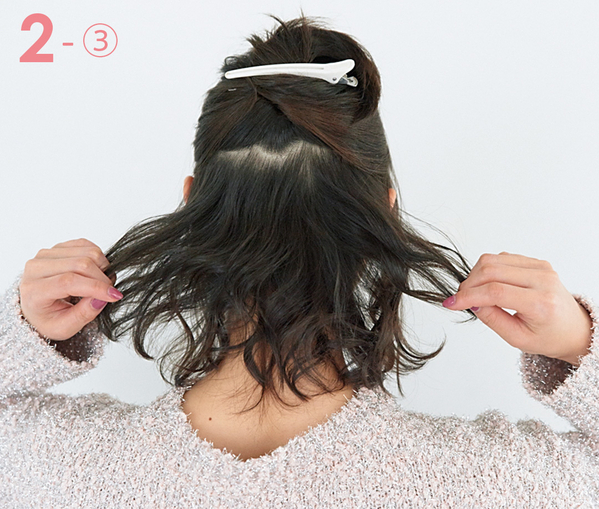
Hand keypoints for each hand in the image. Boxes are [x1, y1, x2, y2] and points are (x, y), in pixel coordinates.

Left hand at [19, 238, 122, 340]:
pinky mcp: (57, 247)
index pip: (68, 281)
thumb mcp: (64, 327)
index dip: (95, 287)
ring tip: (100, 282)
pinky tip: (95, 271)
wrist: (36, 307)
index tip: (114, 295)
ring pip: (87, 252)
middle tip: (109, 292)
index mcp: (34, 290)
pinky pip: (86, 244)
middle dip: (102, 278)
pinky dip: (98, 257)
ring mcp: (46, 254)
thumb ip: (84, 314)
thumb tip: (102, 299)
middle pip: (80, 264)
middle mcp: (36, 268)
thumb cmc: (49, 318)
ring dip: (102, 267)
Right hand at [443, 252, 592, 366]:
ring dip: (475, 275)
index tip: (451, 303)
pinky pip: (501, 257)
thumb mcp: (517, 338)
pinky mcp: (536, 261)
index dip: (468, 296)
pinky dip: (487, 270)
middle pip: (491, 270)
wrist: (572, 328)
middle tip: (460, 299)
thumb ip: (492, 319)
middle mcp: (544, 280)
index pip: (495, 292)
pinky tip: (487, 284)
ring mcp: (541, 267)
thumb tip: (471, 303)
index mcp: (541, 303)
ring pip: (493, 259)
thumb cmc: (548, 336)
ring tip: (474, 293)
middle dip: (468, 284)